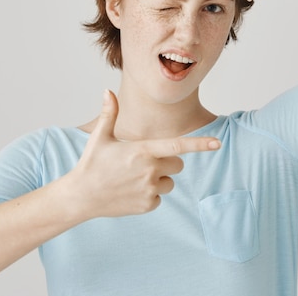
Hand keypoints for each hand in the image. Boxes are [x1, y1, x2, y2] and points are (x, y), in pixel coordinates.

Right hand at [69, 90, 220, 217]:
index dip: (199, 144)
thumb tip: (107, 91)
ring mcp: (149, 189)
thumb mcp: (100, 137)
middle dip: (167, 163)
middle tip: (143, 163)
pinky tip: (130, 192)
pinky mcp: (147, 205)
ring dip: (158, 180)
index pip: (177, 146)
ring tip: (133, 179)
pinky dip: (149, 195)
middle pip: (178, 165)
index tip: (217, 143)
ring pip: (169, 182)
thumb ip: (110, 114)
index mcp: (143, 150)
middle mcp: (150, 170)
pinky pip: (159, 198)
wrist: (81, 196)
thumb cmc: (92, 163)